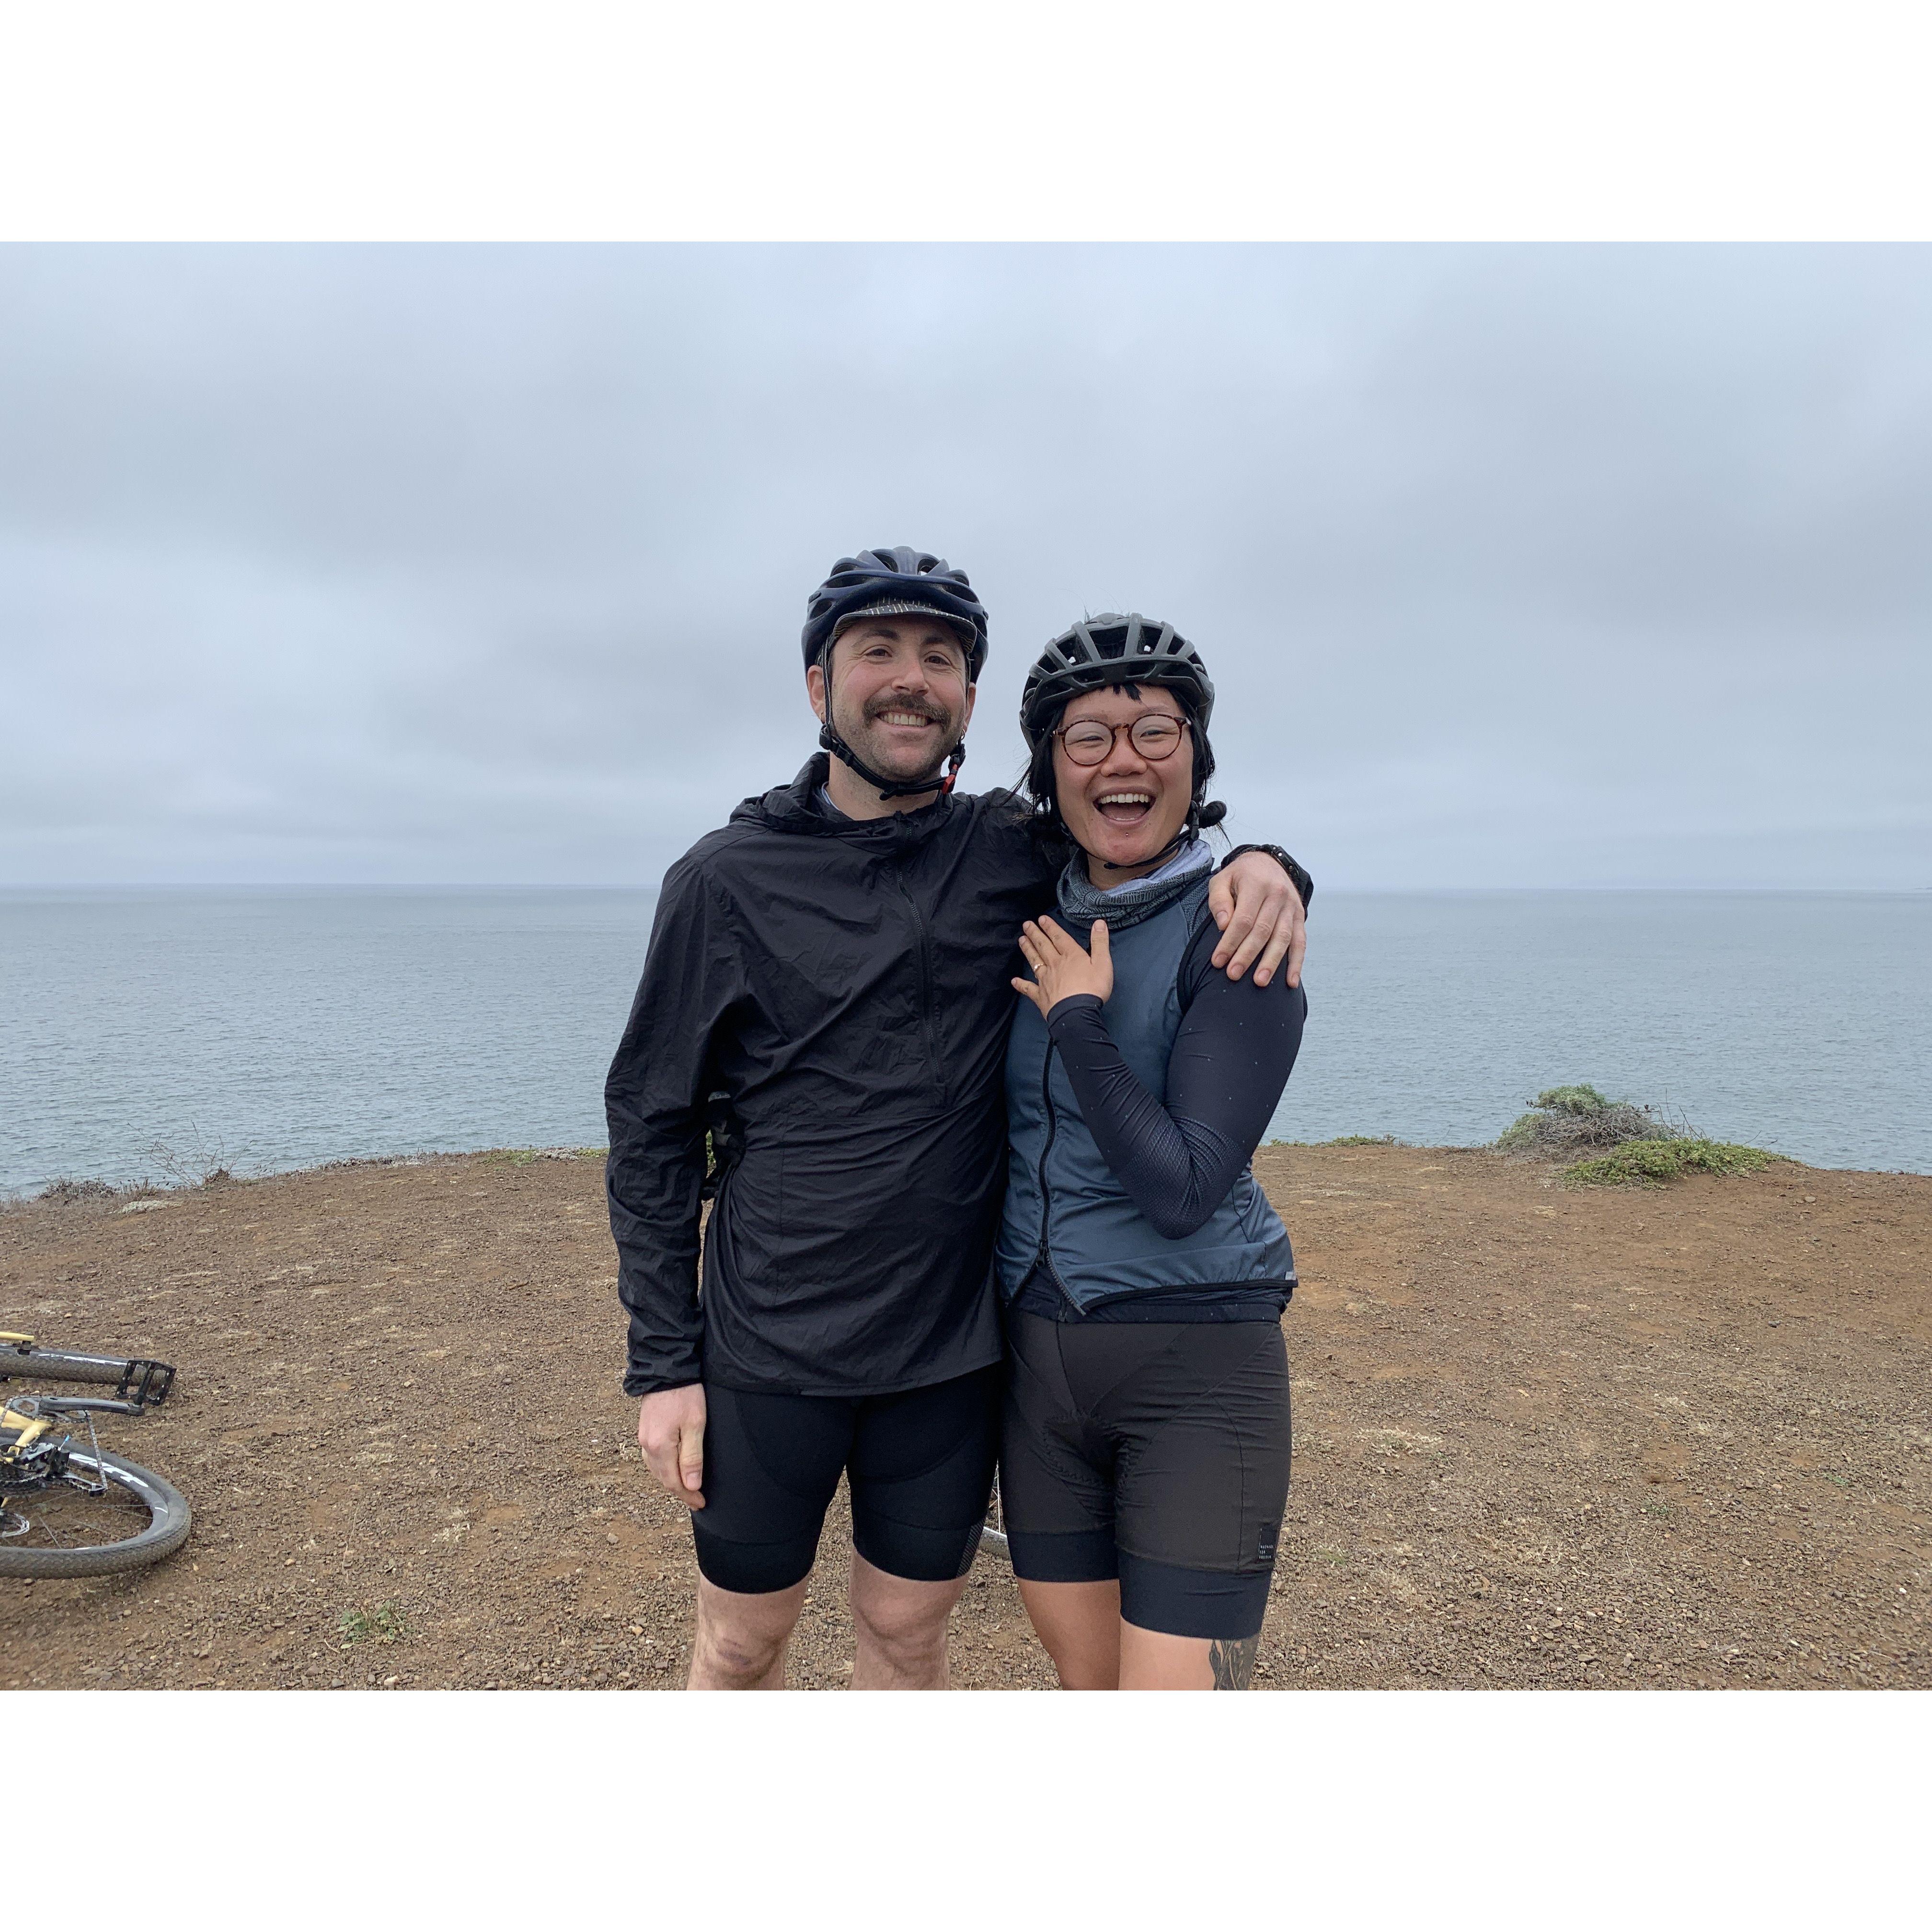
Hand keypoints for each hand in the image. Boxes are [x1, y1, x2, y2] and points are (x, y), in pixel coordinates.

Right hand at [639, 1383, 706, 1509]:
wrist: (666, 1369)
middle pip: (663, 1478)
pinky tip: (671, 1468)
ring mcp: (644, 1437)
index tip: (701, 1503)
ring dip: (670, 1481)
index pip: (673, 1481)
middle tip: (696, 1500)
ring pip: (656, 1469)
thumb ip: (692, 1457)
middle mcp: (647, 1445)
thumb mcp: (695, 1425)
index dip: (688, 1495)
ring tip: (686, 1488)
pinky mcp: (645, 1429)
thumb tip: (691, 1486)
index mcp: (660, 1447)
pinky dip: (663, 1468)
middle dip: (680, 1491)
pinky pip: (652, 1458)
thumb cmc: (685, 1394)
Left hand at [1012, 916, 1112, 1017]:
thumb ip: (1100, 942)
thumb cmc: (1092, 988)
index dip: (1050, 927)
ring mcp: (1045, 980)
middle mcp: (1055, 964)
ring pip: (1035, 961)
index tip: (1041, 918)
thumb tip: (1099, 922)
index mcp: (1071, 956)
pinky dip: (1021, 984)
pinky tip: (1014, 981)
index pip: (1059, 937)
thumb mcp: (1102, 963)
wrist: (1076, 1013)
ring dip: (1028, 950)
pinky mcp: (1040, 996)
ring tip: (1021, 940)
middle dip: (1035, 934)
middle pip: (1043, 946)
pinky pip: (1029, 988)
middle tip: (1026, 925)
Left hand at [1208, 852, 1305, 987]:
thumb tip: (1223, 925)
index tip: (1218, 961)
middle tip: (1233, 975)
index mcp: (1257, 884)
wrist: (1269, 862)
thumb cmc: (1241, 876)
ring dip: (1271, 963)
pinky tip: (1291, 982)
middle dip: (1247, 955)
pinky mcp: (1300, 917)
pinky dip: (1296, 963)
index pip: (1243, 919)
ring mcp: (1292, 907)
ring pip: (1283, 938)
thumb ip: (1219, 900)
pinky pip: (1300, 942)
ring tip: (1260, 983)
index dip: (1230, 942)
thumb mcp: (1222, 879)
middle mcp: (1278, 895)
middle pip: (1263, 931)